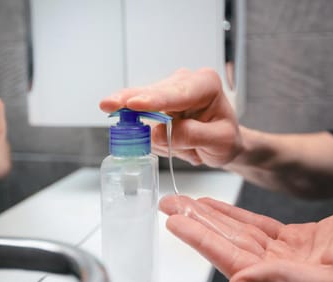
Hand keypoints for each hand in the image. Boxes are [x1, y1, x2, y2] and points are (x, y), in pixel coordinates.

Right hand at [100, 68, 241, 166]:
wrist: (223, 142)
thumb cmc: (226, 139)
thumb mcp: (218, 142)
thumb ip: (190, 136)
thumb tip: (157, 134)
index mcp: (206, 84)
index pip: (178, 93)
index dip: (154, 99)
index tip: (134, 103)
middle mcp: (185, 81)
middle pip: (152, 92)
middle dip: (130, 100)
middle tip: (106, 105)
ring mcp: (168, 90)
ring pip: (141, 102)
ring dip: (144, 127)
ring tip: (179, 148)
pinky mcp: (156, 101)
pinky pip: (140, 115)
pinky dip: (144, 131)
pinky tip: (162, 142)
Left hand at [159, 195, 332, 281]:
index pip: (235, 266)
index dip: (203, 242)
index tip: (177, 222)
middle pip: (231, 250)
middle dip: (199, 227)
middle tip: (171, 205)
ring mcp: (289, 262)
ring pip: (241, 237)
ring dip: (212, 218)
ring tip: (184, 202)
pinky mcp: (298, 244)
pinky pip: (258, 228)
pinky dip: (236, 216)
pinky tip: (216, 206)